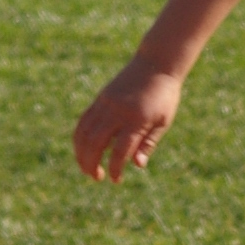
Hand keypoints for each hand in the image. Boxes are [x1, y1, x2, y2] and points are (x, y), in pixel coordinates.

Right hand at [74, 63, 183, 181]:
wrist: (157, 64)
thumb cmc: (165, 95)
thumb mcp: (163, 121)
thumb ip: (148, 143)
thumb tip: (137, 165)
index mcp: (137, 119)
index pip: (120, 150)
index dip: (115, 168)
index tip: (115, 180)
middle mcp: (119, 111)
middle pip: (96, 143)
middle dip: (92, 164)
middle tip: (96, 177)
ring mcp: (107, 103)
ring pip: (85, 132)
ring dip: (82, 153)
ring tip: (87, 168)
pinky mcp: (101, 98)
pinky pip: (84, 120)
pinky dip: (80, 137)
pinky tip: (82, 149)